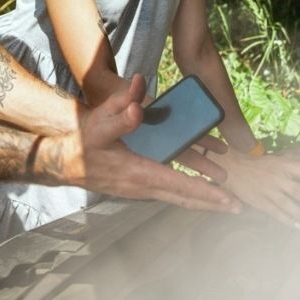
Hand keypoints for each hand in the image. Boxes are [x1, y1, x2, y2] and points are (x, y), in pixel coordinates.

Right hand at [41, 75, 239, 212]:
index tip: (226, 197)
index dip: (204, 191)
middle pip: (182, 198)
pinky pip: (167, 194)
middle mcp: (140, 187)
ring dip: (200, 201)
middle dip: (210, 203)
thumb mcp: (99, 123)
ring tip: (223, 204)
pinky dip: (185, 195)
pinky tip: (194, 194)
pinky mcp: (134, 189)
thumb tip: (140, 91)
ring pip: (175, 198)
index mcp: (137, 172)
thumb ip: (121, 111)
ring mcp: (137, 191)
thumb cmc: (81, 141)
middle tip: (237, 207)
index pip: (178, 184)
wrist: (62, 159)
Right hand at [212, 145, 299, 227]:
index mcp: (283, 165)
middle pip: (297, 191)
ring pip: (288, 205)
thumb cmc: (262, 164)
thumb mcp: (279, 158)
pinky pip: (276, 213)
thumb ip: (298, 159)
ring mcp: (268, 192)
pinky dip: (288, 220)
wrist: (235, 169)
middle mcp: (277, 178)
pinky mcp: (261, 203)